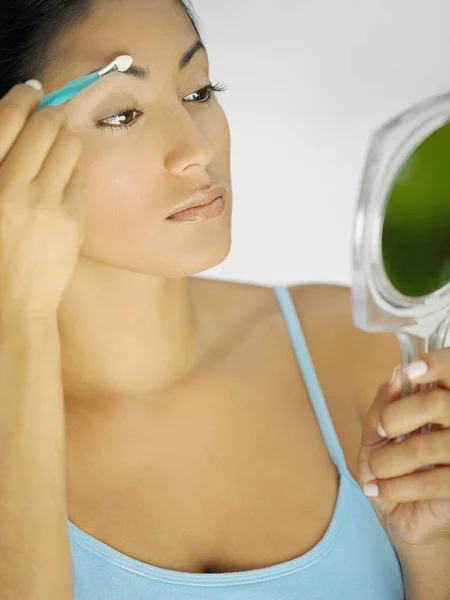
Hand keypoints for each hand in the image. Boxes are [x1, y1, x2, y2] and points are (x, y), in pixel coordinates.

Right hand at [0, 81, 86, 315]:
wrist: (12, 302)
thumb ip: (1, 164)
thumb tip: (16, 121)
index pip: (8, 118)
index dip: (23, 97)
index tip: (32, 92)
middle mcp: (13, 187)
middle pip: (46, 125)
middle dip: (52, 114)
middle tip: (51, 116)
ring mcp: (47, 205)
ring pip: (71, 147)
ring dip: (66, 142)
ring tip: (57, 154)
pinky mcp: (73, 221)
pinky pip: (80, 181)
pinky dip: (73, 179)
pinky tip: (62, 193)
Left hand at [357, 349, 449, 551]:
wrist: (401, 518)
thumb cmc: (391, 466)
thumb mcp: (377, 432)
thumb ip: (386, 403)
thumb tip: (398, 375)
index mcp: (444, 402)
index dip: (438, 365)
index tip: (411, 371)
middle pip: (439, 403)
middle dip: (398, 415)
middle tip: (383, 430)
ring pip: (429, 445)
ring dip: (390, 459)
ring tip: (376, 469)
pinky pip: (432, 482)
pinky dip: (395, 486)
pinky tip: (378, 489)